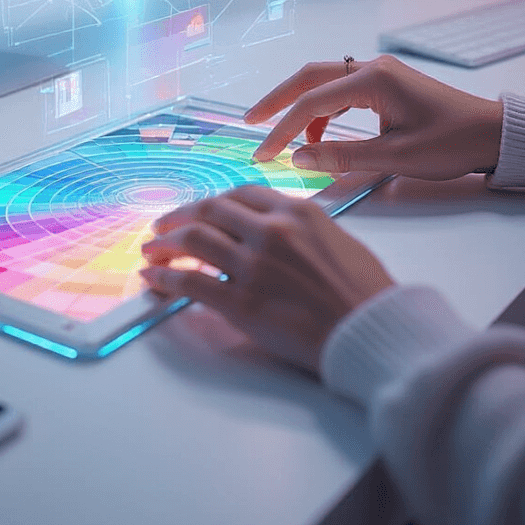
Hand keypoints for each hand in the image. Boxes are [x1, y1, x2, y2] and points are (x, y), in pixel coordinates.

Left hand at [140, 185, 394, 371]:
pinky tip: (154, 278)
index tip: (198, 209)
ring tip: (151, 250)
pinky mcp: (242, 303)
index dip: (212, 201)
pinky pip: (192, 283)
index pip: (241, 194)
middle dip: (180, 216)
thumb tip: (276, 233)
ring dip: (165, 244)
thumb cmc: (365, 293)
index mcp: (297, 211)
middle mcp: (271, 231)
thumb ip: (301, 230)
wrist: (372, 330)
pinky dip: (166, 278)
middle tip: (163, 226)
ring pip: (194, 241)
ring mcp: (254, 265)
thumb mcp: (338, 239)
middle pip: (210, 210)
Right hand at [245, 54, 502, 179]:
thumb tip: (297, 157)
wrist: (491, 134)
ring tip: (282, 136)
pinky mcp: (387, 84)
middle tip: (250, 122)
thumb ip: (342, 157)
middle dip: (277, 99)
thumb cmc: (450, 144)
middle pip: (310, 76)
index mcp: (373, 80)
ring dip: (300, 105)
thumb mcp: (394, 158)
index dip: (282, 128)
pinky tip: (320, 136)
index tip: (262, 153)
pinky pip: (343, 89)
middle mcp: (373, 68)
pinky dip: (324, 109)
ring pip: (325, 81)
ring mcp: (380, 73)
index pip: (312, 101)